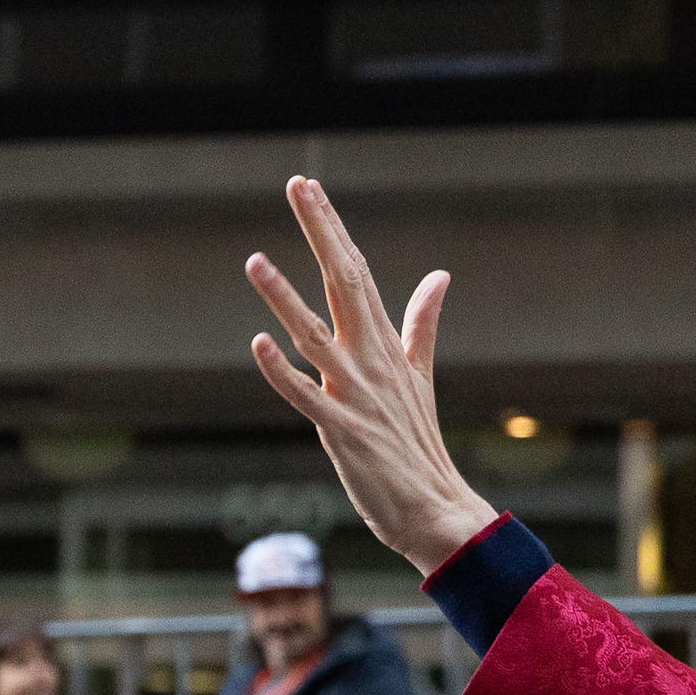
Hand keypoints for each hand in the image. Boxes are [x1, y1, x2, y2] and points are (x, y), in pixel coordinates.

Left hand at [246, 177, 498, 574]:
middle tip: (299, 186)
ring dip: (284, 298)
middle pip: (344, 283)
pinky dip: (282, 370)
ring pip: (315, 335)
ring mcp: (356, 394)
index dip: (332, 229)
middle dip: (321, 234)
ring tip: (256, 260)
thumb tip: (439, 276)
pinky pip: (307, 396)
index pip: (356, 272)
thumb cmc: (419, 445)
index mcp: (385, 344)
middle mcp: (370, 360)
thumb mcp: (420, 375)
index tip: (310, 189)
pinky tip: (259, 342)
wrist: (435, 508)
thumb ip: (422, 323)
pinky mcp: (343, 432)